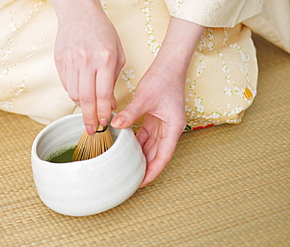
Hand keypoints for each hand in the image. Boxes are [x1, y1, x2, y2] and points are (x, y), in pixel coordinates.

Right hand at [51, 0, 124, 133]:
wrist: (79, 13)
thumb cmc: (102, 32)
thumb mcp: (117, 54)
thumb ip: (113, 80)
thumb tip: (110, 104)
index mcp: (104, 59)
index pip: (103, 94)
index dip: (103, 112)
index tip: (104, 123)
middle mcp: (86, 61)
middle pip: (85, 99)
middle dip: (90, 118)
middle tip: (93, 130)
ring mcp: (70, 61)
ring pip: (73, 94)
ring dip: (81, 107)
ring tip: (88, 110)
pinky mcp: (59, 61)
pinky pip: (66, 85)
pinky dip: (73, 94)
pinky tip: (81, 93)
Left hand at [111, 63, 186, 186]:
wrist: (169, 64)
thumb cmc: (163, 79)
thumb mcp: (146, 98)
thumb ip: (131, 113)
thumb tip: (116, 125)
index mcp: (173, 127)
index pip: (163, 156)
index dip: (152, 171)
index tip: (141, 183)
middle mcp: (170, 129)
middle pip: (158, 154)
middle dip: (146, 167)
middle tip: (130, 179)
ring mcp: (163, 124)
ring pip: (151, 146)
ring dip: (141, 156)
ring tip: (127, 167)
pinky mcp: (155, 118)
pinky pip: (146, 136)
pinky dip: (138, 143)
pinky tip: (126, 148)